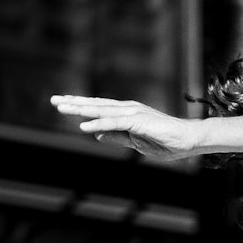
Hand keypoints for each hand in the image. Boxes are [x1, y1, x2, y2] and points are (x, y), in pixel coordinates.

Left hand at [50, 97, 199, 160]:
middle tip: (53, 101)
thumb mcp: (135, 142)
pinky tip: (84, 127)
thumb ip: (117, 136)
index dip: (80, 105)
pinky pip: (114, 123)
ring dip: (81, 110)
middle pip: (95, 105)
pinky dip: (98, 124)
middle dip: (73, 103)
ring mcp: (133, 114)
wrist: (189, 140)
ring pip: (101, 111)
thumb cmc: (166, 141)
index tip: (62, 103)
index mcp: (126, 113)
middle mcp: (127, 109)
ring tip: (62, 108)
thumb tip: (97, 134)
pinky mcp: (138, 122)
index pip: (98, 107)